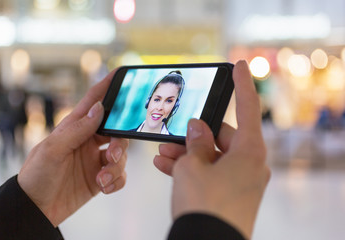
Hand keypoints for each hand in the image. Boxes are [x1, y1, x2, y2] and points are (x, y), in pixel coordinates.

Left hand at [18, 70, 128, 226]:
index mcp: (75, 128)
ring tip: (102, 178)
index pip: (94, 102)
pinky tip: (104, 186)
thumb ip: (77, 129)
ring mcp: (95, 159)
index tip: (121, 74)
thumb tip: (99, 109)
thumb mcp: (53, 149)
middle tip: (112, 155)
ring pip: (122, 155)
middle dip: (120, 144)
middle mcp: (88, 141)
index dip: (107, 86)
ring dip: (117, 167)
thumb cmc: (36, 175)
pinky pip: (120, 175)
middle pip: (117, 132)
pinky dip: (117, 181)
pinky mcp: (101, 177)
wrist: (36, 209)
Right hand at [154, 60, 269, 238]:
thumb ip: (195, 142)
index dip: (242, 84)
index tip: (240, 64)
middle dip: (193, 134)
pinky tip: (166, 166)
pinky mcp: (230, 195)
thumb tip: (198, 127)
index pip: (248, 108)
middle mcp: (250, 164)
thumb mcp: (193, 166)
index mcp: (250, 151)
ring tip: (162, 152)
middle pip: (222, 136)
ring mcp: (241, 181)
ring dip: (187, 153)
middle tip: (172, 134)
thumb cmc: (205, 204)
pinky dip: (191, 169)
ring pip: (212, 156)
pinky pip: (210, 174)